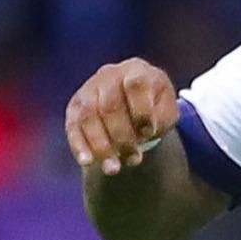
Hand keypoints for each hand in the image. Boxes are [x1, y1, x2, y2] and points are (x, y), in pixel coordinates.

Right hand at [65, 58, 179, 175]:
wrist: (134, 104)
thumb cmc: (154, 108)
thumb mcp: (167, 111)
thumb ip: (161, 117)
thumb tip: (145, 129)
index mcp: (137, 70)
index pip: (136, 85)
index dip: (141, 111)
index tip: (149, 133)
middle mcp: (110, 75)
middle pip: (110, 105)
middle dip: (122, 136)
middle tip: (134, 159)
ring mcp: (89, 89)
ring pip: (89, 116)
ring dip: (100, 145)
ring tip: (113, 169)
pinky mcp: (75, 107)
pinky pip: (73, 126)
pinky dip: (79, 145)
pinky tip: (87, 162)